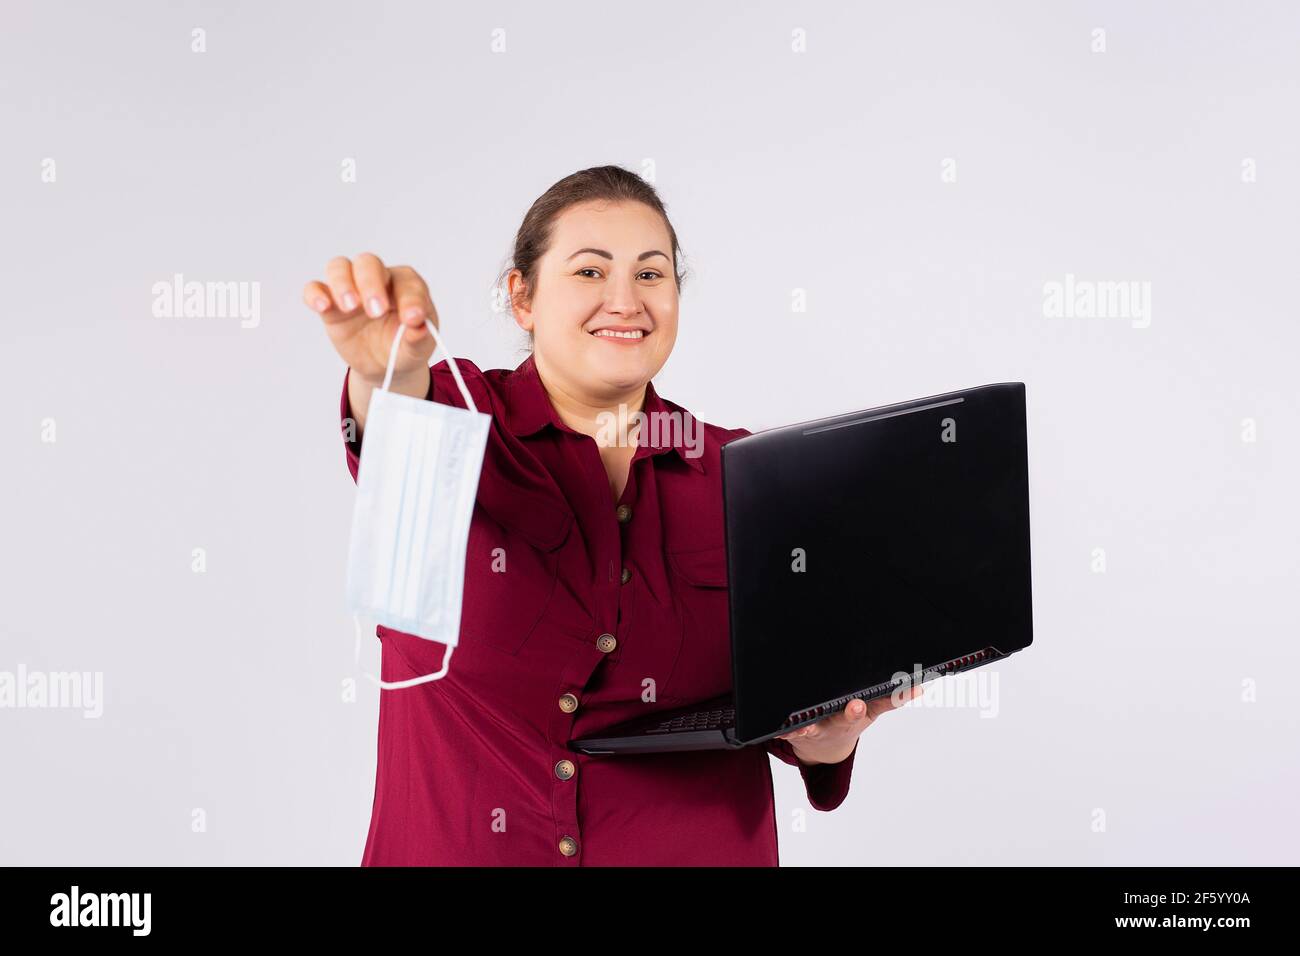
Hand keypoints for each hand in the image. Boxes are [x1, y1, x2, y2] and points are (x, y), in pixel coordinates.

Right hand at [303, 253, 439, 384]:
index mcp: (406, 286)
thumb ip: (420, 338)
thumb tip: (419, 328)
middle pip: (369, 263)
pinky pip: (315, 289)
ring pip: (340, 267)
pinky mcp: (331, 306)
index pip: (407, 281)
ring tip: (350, 307)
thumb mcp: (418, 348)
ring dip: (343, 283)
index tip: (412, 320)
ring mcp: (352, 290)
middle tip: (376, 311)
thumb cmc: (405, 346)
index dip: (410, 298)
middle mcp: (378, 280)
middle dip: (370, 283)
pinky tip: (322, 306)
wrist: (385, 365)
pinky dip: (315, 294)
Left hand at [775, 683, 923, 765]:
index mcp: (862, 713)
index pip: (881, 704)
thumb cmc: (848, 718)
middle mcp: (842, 722)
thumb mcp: (873, 710)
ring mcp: (820, 728)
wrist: (823, 748)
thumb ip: (892, 697)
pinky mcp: (798, 730)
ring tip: (804, 725)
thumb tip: (919, 685)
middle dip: (852, 712)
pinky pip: (791, 731)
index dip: (894, 697)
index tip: (905, 689)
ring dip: (811, 727)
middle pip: (848, 718)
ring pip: (816, 727)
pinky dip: (787, 731)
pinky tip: (781, 729)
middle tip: (857, 706)